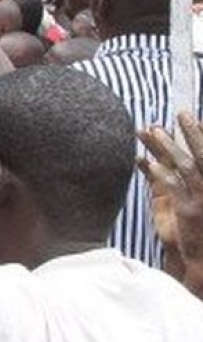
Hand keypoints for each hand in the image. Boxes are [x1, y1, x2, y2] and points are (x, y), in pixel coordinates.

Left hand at [138, 113, 202, 269]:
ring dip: (169, 147)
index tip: (194, 117)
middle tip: (182, 113)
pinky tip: (147, 160)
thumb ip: (193, 178)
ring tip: (155, 130)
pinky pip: (173, 187)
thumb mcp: (199, 200)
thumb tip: (164, 161)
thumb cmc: (202, 229)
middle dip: (193, 133)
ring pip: (187, 166)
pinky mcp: (188, 212)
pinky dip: (160, 172)